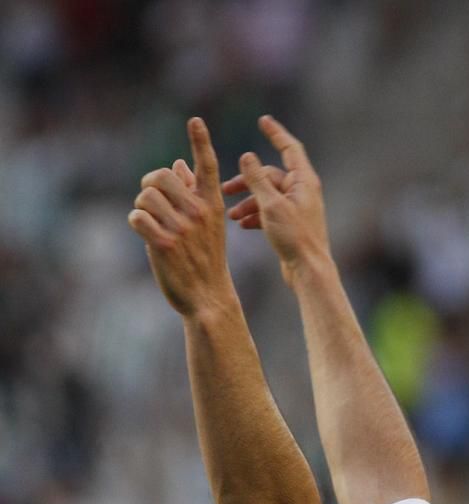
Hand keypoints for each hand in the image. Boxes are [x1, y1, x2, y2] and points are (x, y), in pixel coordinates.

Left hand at [128, 117, 232, 316]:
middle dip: (149, 185)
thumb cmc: (206, 260)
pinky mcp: (165, 244)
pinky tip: (146, 234)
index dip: (201, 141)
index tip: (196, 121)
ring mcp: (183, 229)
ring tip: (150, 222)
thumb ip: (192, 194)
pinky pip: (137, 217)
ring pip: (146, 196)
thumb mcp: (207, 226)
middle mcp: (199, 213)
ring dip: (141, 206)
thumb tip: (179, 164)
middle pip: (160, 176)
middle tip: (151, 201)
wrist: (208, 298)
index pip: (208, 167)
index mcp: (212, 205)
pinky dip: (136, 223)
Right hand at [222, 114, 331, 282]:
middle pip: (270, 176)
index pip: (289, 148)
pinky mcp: (292, 225)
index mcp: (303, 181)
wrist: (308, 272)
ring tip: (231, 215)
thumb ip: (257, 179)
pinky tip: (242, 225)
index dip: (276, 133)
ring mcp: (298, 209)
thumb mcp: (271, 205)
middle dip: (247, 182)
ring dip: (248, 202)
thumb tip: (246, 156)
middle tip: (225, 190)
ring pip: (268, 195)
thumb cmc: (294, 238)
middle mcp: (303, 192)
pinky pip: (271, 212)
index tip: (263, 121)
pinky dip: (256, 214)